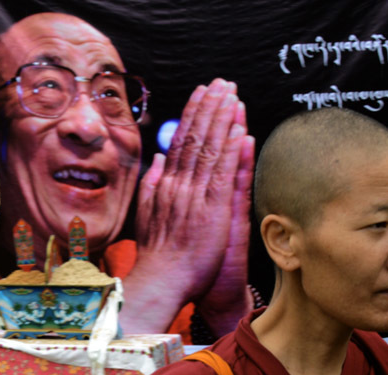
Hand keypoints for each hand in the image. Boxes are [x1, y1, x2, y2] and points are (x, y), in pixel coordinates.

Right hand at [120, 78, 248, 332]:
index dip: (192, 114)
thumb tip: (158, 157)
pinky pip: (224, 173)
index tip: (201, 93)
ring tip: (232, 94)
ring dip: (222, 119)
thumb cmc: (157, 252)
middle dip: (209, 107)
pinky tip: (240, 129)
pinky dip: (231, 150)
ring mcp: (196, 194)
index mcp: (165, 183)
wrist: (162, 279)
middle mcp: (179, 183)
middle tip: (221, 83)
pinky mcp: (214, 209)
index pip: (180, 141)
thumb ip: (152, 181)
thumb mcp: (147, 211)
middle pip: (195, 138)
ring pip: (210, 149)